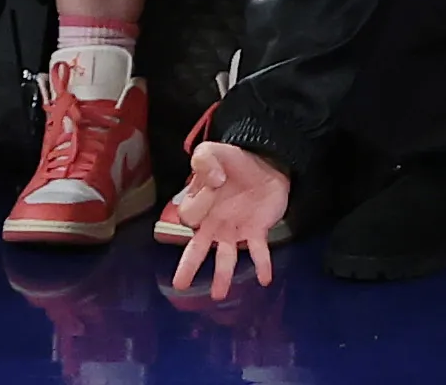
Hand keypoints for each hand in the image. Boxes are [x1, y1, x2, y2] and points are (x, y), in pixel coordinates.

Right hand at [169, 142, 289, 297]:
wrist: (266, 162)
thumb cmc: (234, 161)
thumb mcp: (212, 151)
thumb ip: (203, 160)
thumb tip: (213, 181)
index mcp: (200, 207)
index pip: (190, 217)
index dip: (200, 202)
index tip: (214, 182)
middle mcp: (215, 224)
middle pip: (197, 249)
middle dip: (188, 266)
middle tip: (180, 284)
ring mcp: (235, 230)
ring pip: (226, 258)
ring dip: (222, 276)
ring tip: (218, 295)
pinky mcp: (257, 230)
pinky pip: (258, 251)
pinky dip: (262, 264)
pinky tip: (264, 278)